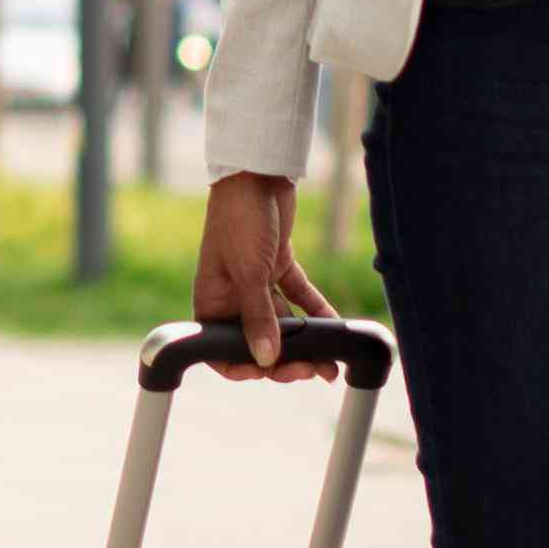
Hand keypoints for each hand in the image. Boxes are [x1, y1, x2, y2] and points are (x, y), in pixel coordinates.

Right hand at [189, 175, 335, 377]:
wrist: (257, 172)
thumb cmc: (240, 218)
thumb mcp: (249, 272)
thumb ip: (258, 318)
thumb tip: (264, 359)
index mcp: (212, 300)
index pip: (221, 349)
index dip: (243, 368)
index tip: (269, 374)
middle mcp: (232, 296)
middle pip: (257, 341)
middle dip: (283, 360)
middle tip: (310, 371)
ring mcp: (256, 282)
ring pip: (282, 323)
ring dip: (305, 343)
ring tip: (330, 362)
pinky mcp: (277, 266)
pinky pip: (298, 298)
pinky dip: (316, 314)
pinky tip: (335, 329)